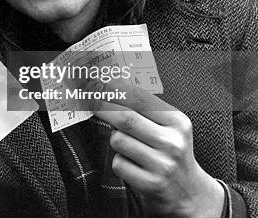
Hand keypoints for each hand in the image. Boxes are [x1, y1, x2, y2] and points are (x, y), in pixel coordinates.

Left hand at [91, 80, 223, 217]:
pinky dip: (119, 162)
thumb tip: (111, 87)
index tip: (98, 86)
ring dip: (115, 140)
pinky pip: (118, 163)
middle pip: (126, 118)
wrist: (189, 193)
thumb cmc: (171, 153)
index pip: (139, 99)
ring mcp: (163, 164)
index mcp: (177, 122)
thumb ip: (145, 109)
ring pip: (118, 140)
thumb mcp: (169, 127)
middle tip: (90, 103)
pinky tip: (133, 165)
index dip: (114, 90)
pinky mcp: (151, 183)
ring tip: (128, 146)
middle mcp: (172, 142)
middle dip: (102, 108)